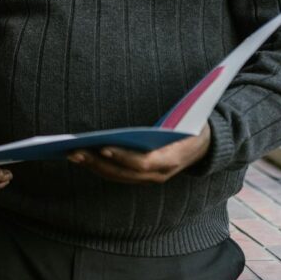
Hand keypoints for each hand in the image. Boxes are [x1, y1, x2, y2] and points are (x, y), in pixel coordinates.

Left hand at [68, 123, 211, 183]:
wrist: (207, 144)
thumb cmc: (193, 124)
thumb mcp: (189, 119)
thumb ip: (173, 117)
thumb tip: (154, 101)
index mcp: (173, 158)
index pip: (143, 162)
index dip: (123, 156)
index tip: (103, 147)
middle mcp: (160, 174)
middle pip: (124, 172)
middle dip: (98, 162)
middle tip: (75, 151)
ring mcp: (150, 178)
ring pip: (118, 176)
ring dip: (94, 166)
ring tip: (72, 153)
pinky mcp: (142, 177)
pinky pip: (118, 174)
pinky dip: (100, 167)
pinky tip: (83, 157)